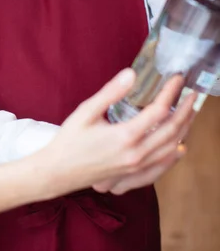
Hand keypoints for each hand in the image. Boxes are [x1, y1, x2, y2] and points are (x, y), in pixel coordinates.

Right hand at [40, 69, 194, 198]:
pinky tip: (179, 148)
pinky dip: (174, 157)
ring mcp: (136, 168)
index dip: (171, 93)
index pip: (158, 111)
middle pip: (171, 131)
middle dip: (185, 110)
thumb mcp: (86, 111)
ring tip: (190, 114)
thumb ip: (110, 92)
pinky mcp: (132, 176)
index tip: (177, 79)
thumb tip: (131, 74)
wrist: (57, 172)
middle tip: (193, 94)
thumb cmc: (69, 141)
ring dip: (184, 130)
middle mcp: (136, 154)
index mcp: (125, 136)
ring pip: (170, 149)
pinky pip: (161, 168)